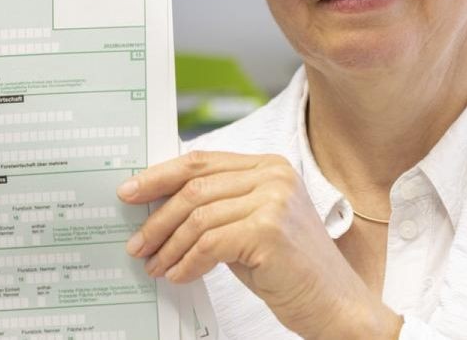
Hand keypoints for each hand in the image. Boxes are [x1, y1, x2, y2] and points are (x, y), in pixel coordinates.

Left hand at [117, 151, 401, 338]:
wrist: (335, 304)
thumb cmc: (290, 269)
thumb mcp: (250, 226)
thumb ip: (217, 208)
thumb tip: (160, 207)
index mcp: (269, 166)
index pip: (202, 161)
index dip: (161, 175)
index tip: (131, 192)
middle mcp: (274, 176)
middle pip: (195, 186)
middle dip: (158, 217)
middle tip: (136, 242)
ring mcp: (274, 200)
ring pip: (198, 217)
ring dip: (168, 245)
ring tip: (155, 265)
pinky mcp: (269, 230)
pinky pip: (209, 244)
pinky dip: (187, 263)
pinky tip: (179, 276)